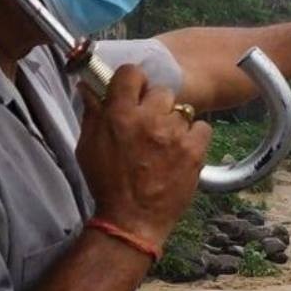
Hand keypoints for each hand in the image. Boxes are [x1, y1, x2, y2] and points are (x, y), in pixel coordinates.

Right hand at [76, 65, 212, 247]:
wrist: (133, 218)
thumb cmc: (107, 183)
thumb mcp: (89, 146)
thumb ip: (93, 113)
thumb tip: (90, 86)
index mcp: (120, 115)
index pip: (132, 72)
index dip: (134, 81)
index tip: (134, 92)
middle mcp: (149, 119)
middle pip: (161, 91)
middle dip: (156, 105)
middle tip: (150, 124)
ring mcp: (174, 134)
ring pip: (182, 110)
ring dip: (174, 122)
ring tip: (166, 142)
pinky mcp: (195, 149)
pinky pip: (202, 126)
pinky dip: (194, 135)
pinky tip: (183, 149)